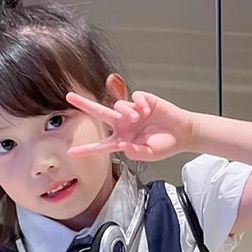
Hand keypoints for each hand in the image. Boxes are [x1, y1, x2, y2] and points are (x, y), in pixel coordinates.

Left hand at [66, 90, 194, 162]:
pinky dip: (139, 103)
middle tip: (69, 97)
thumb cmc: (164, 145)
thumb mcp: (150, 154)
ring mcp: (132, 111)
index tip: (71, 152)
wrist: (182, 132)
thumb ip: (136, 153)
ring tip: (139, 117)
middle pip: (100, 113)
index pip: (101, 145)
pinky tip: (147, 109)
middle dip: (84, 104)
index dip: (86, 149)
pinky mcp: (143, 100)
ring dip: (127, 111)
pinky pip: (135, 98)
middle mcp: (124, 124)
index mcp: (122, 140)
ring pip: (119, 106)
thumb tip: (124, 147)